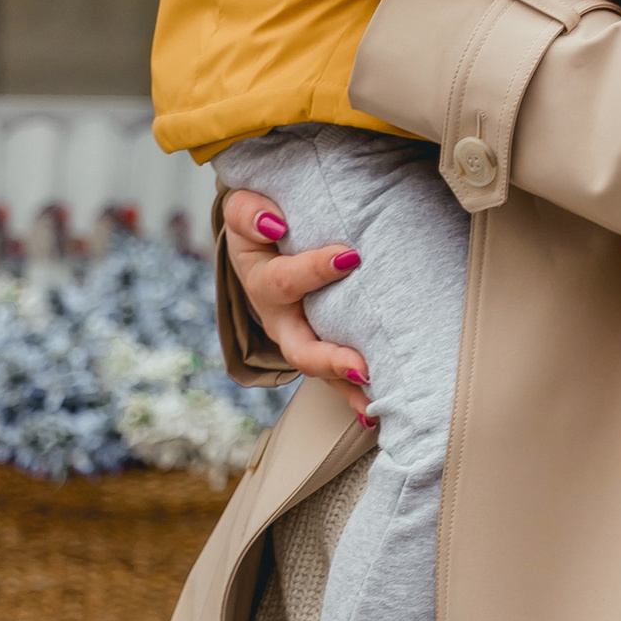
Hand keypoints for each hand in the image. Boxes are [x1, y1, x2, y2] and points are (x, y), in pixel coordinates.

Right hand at [219, 189, 376, 412]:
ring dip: (346, 387)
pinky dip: (353, 396)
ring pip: (319, 370)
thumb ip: (250, 213)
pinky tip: (376, 412)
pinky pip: (335, 377)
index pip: (285, 279)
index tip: (350, 255)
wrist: (262, 239)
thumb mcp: (244, 207)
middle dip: (329, 359)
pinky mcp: (318, 346)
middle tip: (360, 366)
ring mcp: (298, 337)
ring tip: (375, 403)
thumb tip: (275, 224)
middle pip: (299, 347)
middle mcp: (279, 318)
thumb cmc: (259, 224)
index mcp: (262, 279)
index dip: (314, 269)